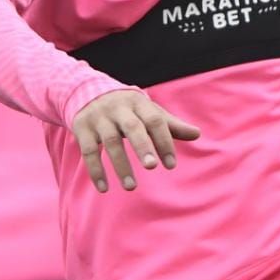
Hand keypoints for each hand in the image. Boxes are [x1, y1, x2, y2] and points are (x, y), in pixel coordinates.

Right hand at [72, 90, 200, 192]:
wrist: (88, 92)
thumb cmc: (128, 109)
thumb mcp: (148, 112)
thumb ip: (170, 125)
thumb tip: (197, 134)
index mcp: (139, 103)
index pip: (155, 121)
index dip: (164, 142)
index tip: (170, 165)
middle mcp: (118, 108)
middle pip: (132, 128)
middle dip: (142, 147)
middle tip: (152, 167)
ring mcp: (98, 118)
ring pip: (110, 142)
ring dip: (120, 165)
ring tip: (131, 187)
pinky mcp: (82, 128)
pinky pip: (88, 151)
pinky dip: (96, 170)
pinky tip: (104, 188)